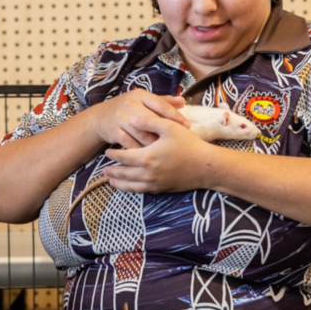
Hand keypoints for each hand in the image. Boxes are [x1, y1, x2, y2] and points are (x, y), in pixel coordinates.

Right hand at [89, 91, 188, 148]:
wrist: (100, 118)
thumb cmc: (127, 109)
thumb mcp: (142, 101)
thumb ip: (162, 101)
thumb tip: (182, 101)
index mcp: (139, 95)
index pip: (161, 104)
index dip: (175, 115)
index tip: (187, 126)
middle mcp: (129, 104)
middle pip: (152, 120)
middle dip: (165, 132)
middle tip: (178, 142)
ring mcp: (120, 118)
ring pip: (142, 134)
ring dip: (154, 144)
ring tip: (166, 152)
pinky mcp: (114, 132)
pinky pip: (131, 144)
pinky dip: (140, 151)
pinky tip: (149, 156)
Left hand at [101, 113, 216, 193]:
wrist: (207, 167)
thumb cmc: (189, 144)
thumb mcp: (169, 127)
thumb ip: (148, 121)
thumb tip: (130, 118)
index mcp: (146, 157)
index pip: (123, 156)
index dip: (113, 155)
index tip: (107, 152)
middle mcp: (147, 173)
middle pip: (123, 173)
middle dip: (112, 171)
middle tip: (103, 169)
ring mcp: (154, 183)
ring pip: (130, 185)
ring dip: (118, 183)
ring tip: (110, 180)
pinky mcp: (161, 189)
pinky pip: (141, 191)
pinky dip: (130, 189)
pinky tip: (129, 187)